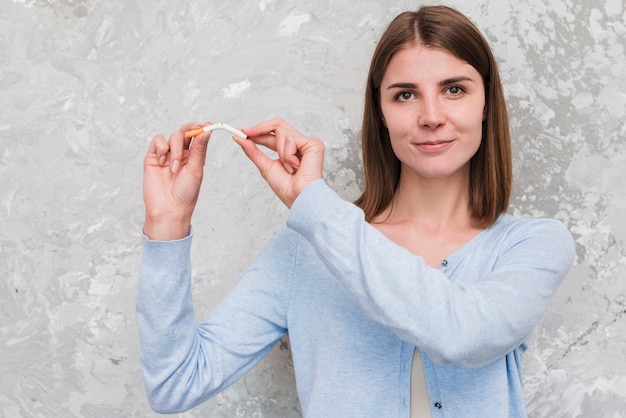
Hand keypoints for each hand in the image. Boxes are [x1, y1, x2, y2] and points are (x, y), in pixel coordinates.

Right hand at [142, 122, 210, 239]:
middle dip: (190, 130)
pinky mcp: (153, 157)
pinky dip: (161, 147)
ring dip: (175, 149)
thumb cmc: (186, 194)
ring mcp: (167, 155)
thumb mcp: (196, 170)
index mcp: (194, 157)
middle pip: (185, 132)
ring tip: (174, 167)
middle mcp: (181, 154)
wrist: (169, 209)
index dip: (202, 129)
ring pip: (173, 136)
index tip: (208, 125)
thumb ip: (199, 150)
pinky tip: (163, 160)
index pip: (198, 136)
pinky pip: (157, 140)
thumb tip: (207, 131)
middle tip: (195, 130)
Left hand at [235, 118, 324, 207]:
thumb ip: (253, 151)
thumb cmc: (286, 188)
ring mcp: (307, 143)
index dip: (258, 131)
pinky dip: (288, 155)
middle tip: (247, 133)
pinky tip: (296, 166)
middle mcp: (299, 144)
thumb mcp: (265, 166)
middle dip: (261, 128)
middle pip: (278, 124)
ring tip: (288, 168)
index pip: (272, 134)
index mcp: (289, 150)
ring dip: (280, 153)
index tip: (242, 132)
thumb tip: (239, 138)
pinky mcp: (314, 144)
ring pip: (282, 132)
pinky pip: (291, 139)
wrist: (298, 197)